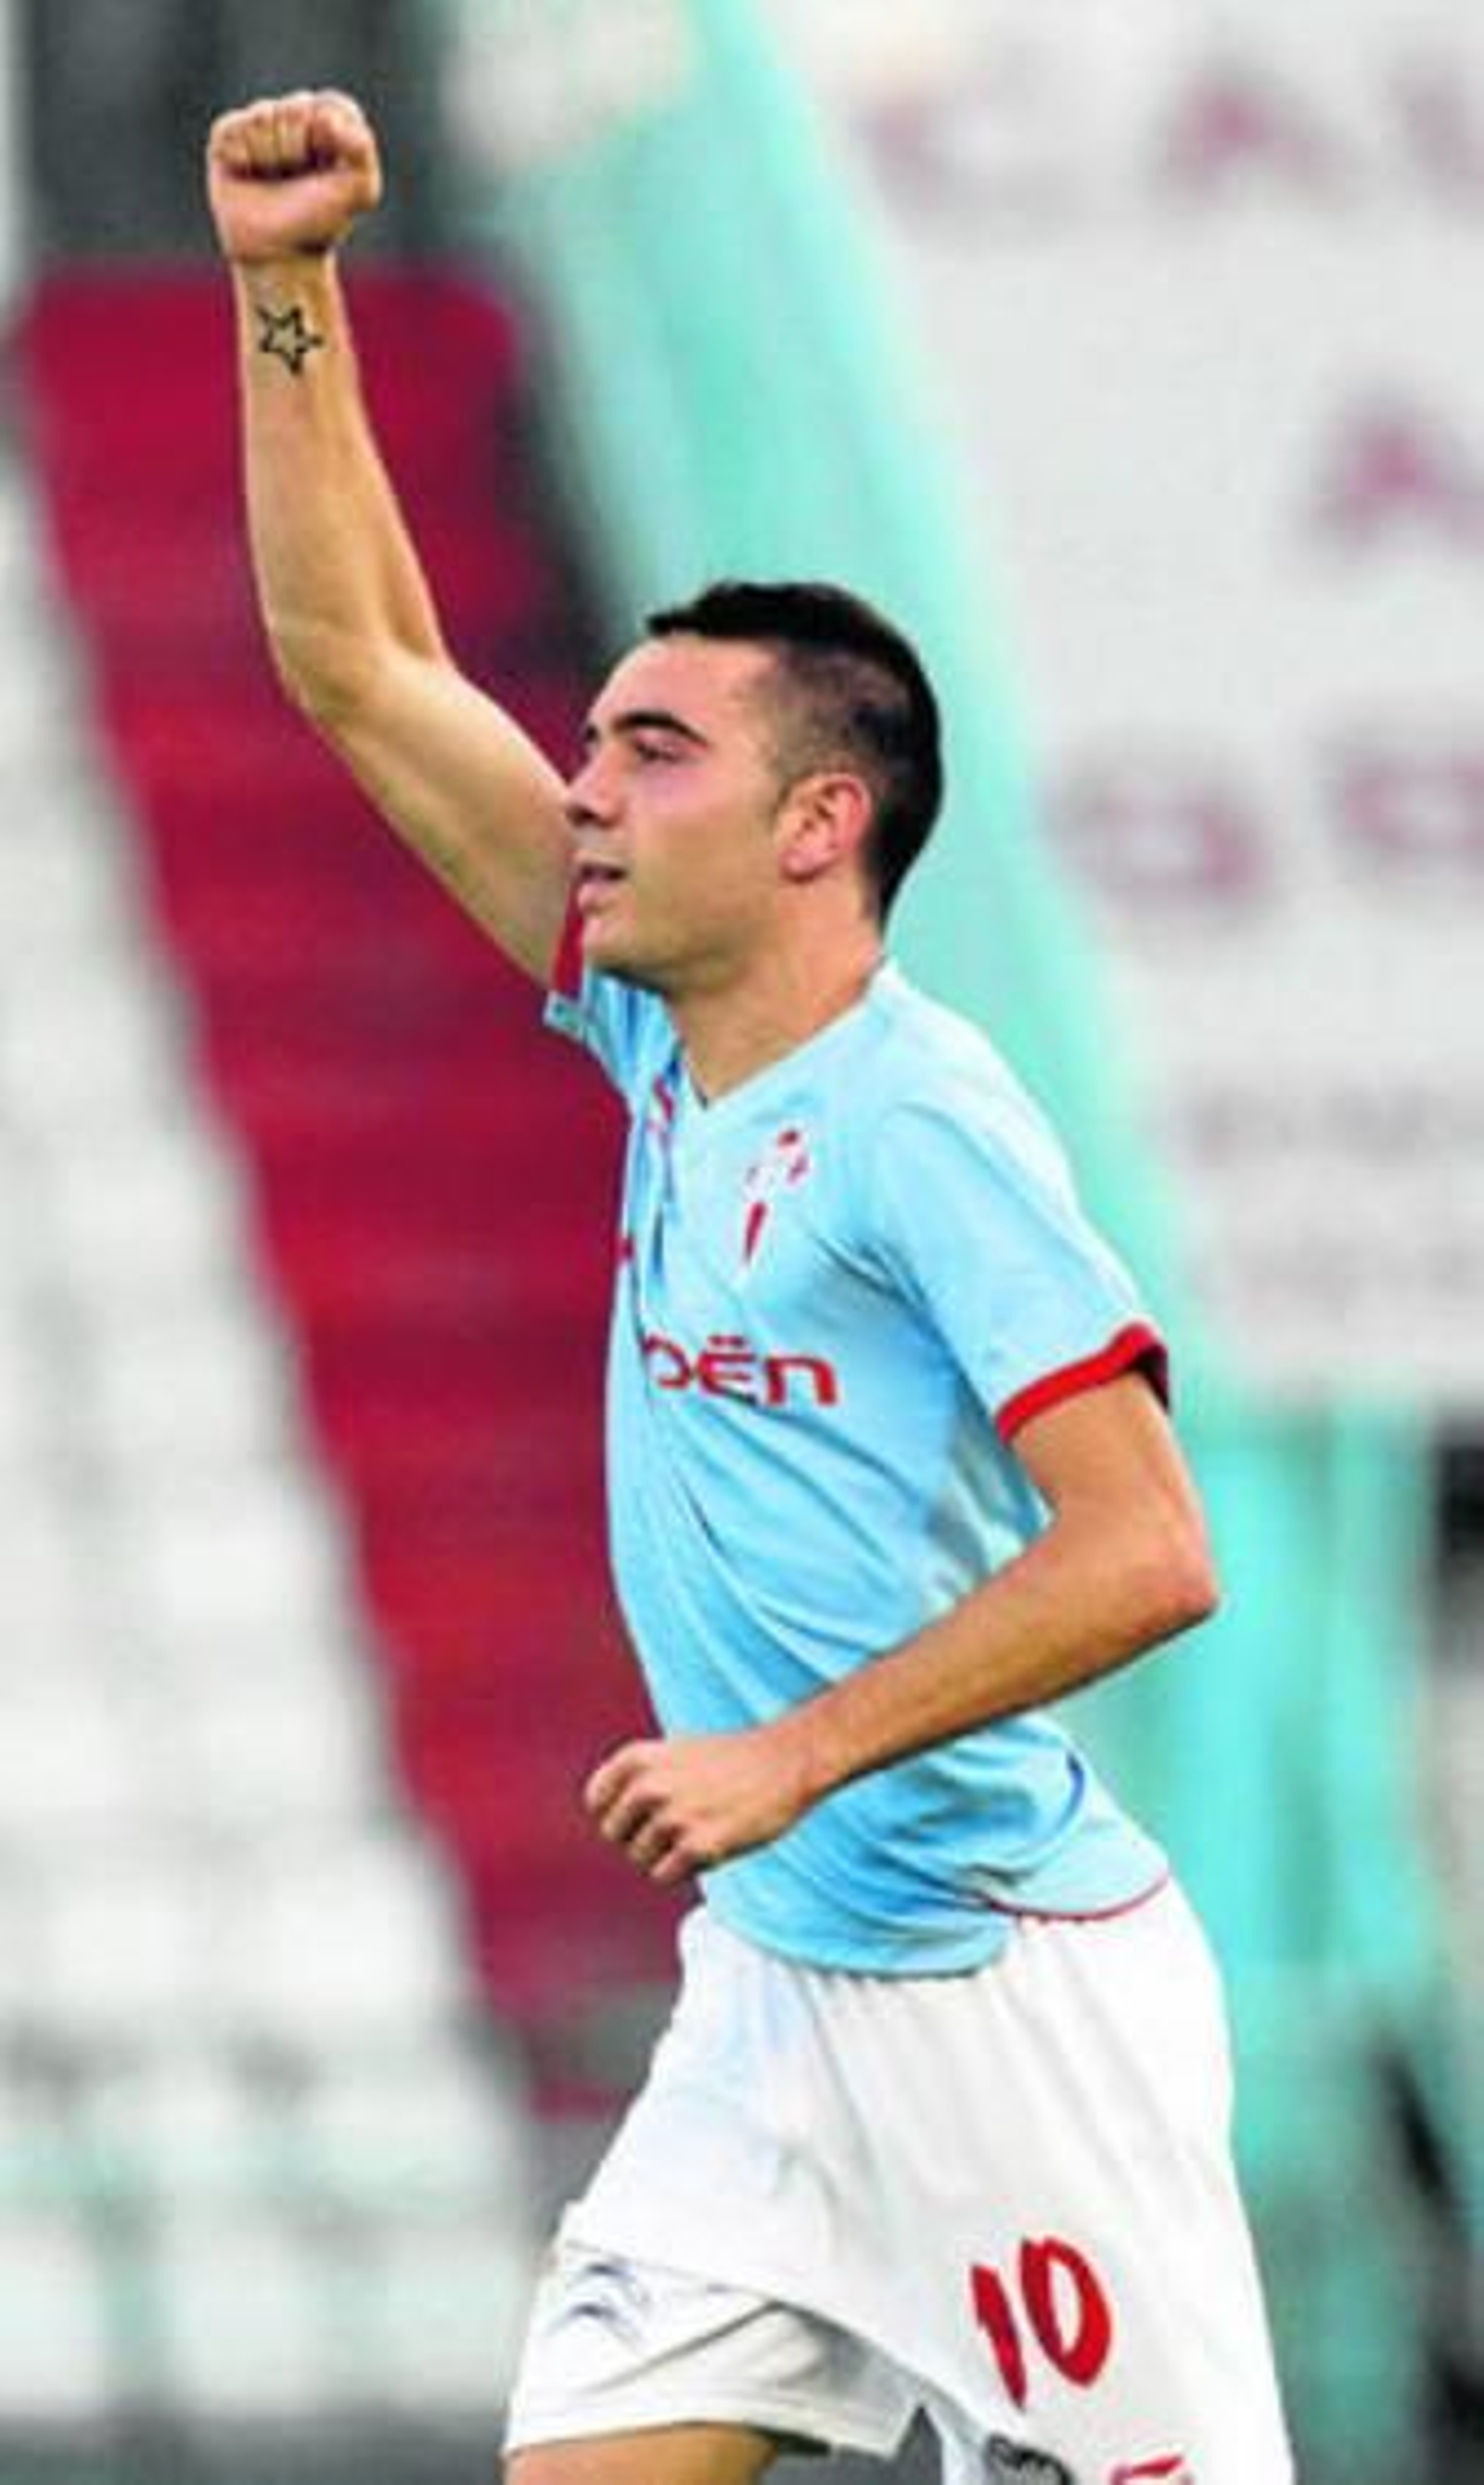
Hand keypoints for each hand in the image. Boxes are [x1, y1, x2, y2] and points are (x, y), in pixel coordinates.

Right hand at [206, 89, 382, 264]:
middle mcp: (294, 117)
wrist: (278, 254)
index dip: (327, 140)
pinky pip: (233, 127)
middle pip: (295, 109)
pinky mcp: (227, 136)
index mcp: (329, 121)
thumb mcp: (360, 191)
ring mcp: (259, 124)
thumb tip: (326, 119)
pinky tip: (246, 173)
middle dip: (297, 150)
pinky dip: (241, 155)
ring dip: (270, 156)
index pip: (330, 105)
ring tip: (272, 179)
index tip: (326, 166)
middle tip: (295, 180)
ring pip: (262, 116)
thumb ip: (361, 149)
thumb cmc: (321, 221)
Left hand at [584, 1725, 816, 1886]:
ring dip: (666, 1855)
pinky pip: (663, 1876)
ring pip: (639, 1860)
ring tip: (698, 1831)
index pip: (596, 1803)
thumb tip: (608, 1824)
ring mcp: (673, 1817)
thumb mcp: (673, 1752)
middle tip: (678, 1826)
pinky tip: (710, 1845)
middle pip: (615, 1836)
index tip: (645, 1813)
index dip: (619, 1814)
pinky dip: (683, 1869)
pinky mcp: (698, 1846)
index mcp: (637, 1757)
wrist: (785, 1762)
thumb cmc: (730, 1760)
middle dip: (641, 1837)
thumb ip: (637, 1779)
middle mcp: (648, 1785)